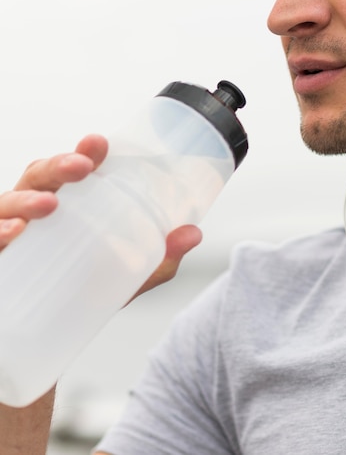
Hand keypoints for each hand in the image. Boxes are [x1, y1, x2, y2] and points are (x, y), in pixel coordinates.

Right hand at [0, 134, 202, 296]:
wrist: (43, 335)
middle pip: (39, 176)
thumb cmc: (81, 290)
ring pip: (7, 202)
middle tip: (82, 167)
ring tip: (50, 204)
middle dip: (59, 165)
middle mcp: (34, 212)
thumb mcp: (124, 275)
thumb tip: (193, 234)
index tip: (100, 144)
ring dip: (26, 198)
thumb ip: (157, 257)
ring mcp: (9, 232)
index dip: (84, 153)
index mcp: (66, 205)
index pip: (72, 171)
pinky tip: (15, 234)